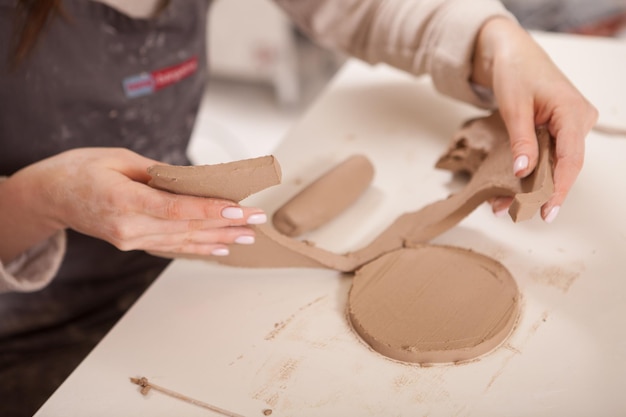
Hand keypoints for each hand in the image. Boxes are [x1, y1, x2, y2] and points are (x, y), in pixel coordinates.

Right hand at [0, 148, 265, 261]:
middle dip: (226, 225)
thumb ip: (159, 173)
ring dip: (218, 239)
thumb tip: (194, 181)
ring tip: (247, 236)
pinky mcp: (132, 244)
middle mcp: (128, 227)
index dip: (211, 211)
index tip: (239, 210)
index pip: (177, 210)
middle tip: (256, 220)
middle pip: (187, 228)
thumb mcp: (119, 159)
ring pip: (182, 241)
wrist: (50, 195)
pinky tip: (219, 248)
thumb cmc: (81, 169)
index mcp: (123, 200)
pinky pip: (171, 247)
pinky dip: (197, 247)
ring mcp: (130, 240)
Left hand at [472, 17, 597, 221]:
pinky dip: (530, 173)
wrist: (512, 53)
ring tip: (505, 205)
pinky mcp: (557, 131)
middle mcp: (578, 121)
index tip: (548, 209)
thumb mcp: (514, 107)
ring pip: (554, 165)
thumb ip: (521, 140)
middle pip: (564, 166)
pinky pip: (547, 157)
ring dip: (532, 186)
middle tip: (517, 212)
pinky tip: (509, 190)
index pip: (571, 159)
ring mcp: (569, 126)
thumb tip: (524, 172)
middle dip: (541, 192)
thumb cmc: (516, 71)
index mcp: (573, 112)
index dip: (560, 188)